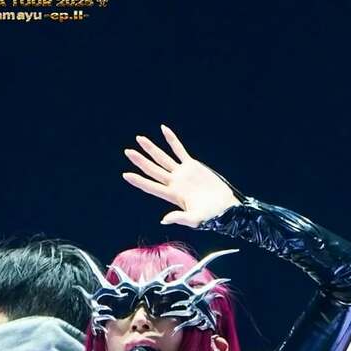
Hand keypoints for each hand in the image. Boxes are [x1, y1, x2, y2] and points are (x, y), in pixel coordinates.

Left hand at [122, 124, 239, 227]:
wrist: (225, 206)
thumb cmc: (211, 215)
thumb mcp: (195, 219)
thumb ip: (179, 218)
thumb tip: (164, 220)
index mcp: (173, 195)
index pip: (151, 186)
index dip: (139, 181)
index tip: (126, 175)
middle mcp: (174, 183)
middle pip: (153, 170)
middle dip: (140, 161)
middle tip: (128, 152)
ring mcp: (182, 173)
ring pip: (163, 158)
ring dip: (151, 149)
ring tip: (139, 139)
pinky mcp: (192, 166)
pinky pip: (179, 150)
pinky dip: (172, 140)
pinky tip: (164, 130)